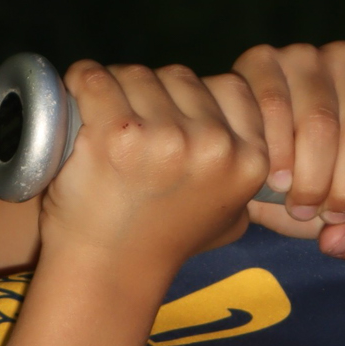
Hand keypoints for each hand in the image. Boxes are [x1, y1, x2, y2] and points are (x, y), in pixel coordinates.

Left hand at [42, 61, 269, 280]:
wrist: (108, 271)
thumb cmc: (162, 242)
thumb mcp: (229, 215)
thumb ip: (246, 175)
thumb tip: (265, 140)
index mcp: (249, 160)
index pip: (229, 87)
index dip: (194, 98)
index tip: (171, 118)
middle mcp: (214, 145)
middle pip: (179, 78)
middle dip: (151, 93)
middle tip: (131, 127)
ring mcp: (166, 137)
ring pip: (136, 74)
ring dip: (115, 88)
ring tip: (104, 124)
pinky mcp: (117, 133)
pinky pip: (94, 78)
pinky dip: (81, 82)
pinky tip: (79, 99)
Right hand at [232, 41, 344, 262]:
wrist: (250, 161)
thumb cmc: (311, 183)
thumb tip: (338, 238)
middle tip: (324, 213)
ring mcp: (305, 57)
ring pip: (320, 123)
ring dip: (309, 177)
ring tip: (298, 203)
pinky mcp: (262, 60)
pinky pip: (274, 108)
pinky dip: (275, 153)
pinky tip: (273, 179)